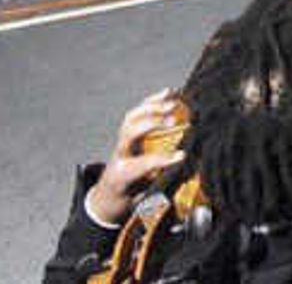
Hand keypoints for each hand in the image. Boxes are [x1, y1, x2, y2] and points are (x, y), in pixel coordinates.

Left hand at [85, 91, 191, 217]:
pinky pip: (137, 112)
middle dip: (152, 124)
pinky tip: (168, 92)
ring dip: (152, 107)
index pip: (141, 164)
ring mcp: (121, 142)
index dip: (162, 159)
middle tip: (174, 120)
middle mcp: (119, 156)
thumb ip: (160, 185)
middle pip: (130, 133)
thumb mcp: (143, 199)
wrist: (107, 195)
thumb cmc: (129, 197)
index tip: (182, 156)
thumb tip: (184, 173)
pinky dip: (152, 101)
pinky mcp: (125, 133)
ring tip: (172, 101)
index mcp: (122, 175)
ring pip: (131, 119)